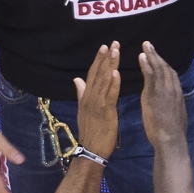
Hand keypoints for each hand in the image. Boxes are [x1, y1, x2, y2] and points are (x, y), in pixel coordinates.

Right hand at [73, 42, 120, 157]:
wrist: (91, 149)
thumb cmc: (91, 131)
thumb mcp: (83, 110)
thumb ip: (81, 93)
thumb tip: (77, 79)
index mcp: (86, 96)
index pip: (92, 73)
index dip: (98, 59)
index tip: (104, 46)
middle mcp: (90, 97)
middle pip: (98, 73)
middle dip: (106, 57)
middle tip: (113, 43)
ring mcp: (96, 104)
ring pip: (104, 81)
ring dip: (110, 65)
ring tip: (116, 51)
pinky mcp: (105, 111)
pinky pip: (109, 95)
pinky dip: (113, 84)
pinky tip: (116, 73)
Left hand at [139, 41, 188, 147]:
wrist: (171, 140)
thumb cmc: (172, 135)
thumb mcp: (176, 118)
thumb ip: (173, 108)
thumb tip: (173, 106)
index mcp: (177, 95)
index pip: (171, 75)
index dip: (164, 65)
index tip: (158, 58)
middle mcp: (173, 90)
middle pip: (166, 68)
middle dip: (157, 55)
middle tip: (148, 44)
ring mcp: (165, 91)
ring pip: (159, 68)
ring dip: (152, 55)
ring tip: (145, 45)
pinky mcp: (155, 95)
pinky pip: (151, 76)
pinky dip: (146, 65)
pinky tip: (141, 56)